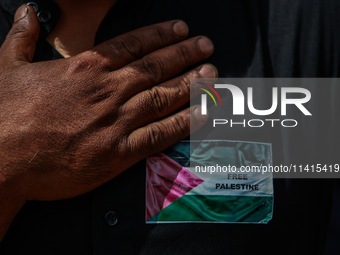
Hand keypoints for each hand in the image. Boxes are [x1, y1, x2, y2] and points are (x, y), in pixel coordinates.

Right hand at [0, 4, 216, 237]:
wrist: (1, 159)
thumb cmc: (4, 114)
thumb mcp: (5, 66)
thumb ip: (21, 37)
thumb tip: (27, 12)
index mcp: (84, 68)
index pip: (133, 44)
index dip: (161, 35)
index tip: (181, 28)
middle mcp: (107, 91)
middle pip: (155, 67)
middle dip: (185, 54)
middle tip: (207, 46)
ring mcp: (116, 121)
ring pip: (163, 97)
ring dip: (192, 84)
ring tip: (212, 74)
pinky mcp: (119, 152)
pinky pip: (160, 134)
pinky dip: (185, 123)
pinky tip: (203, 113)